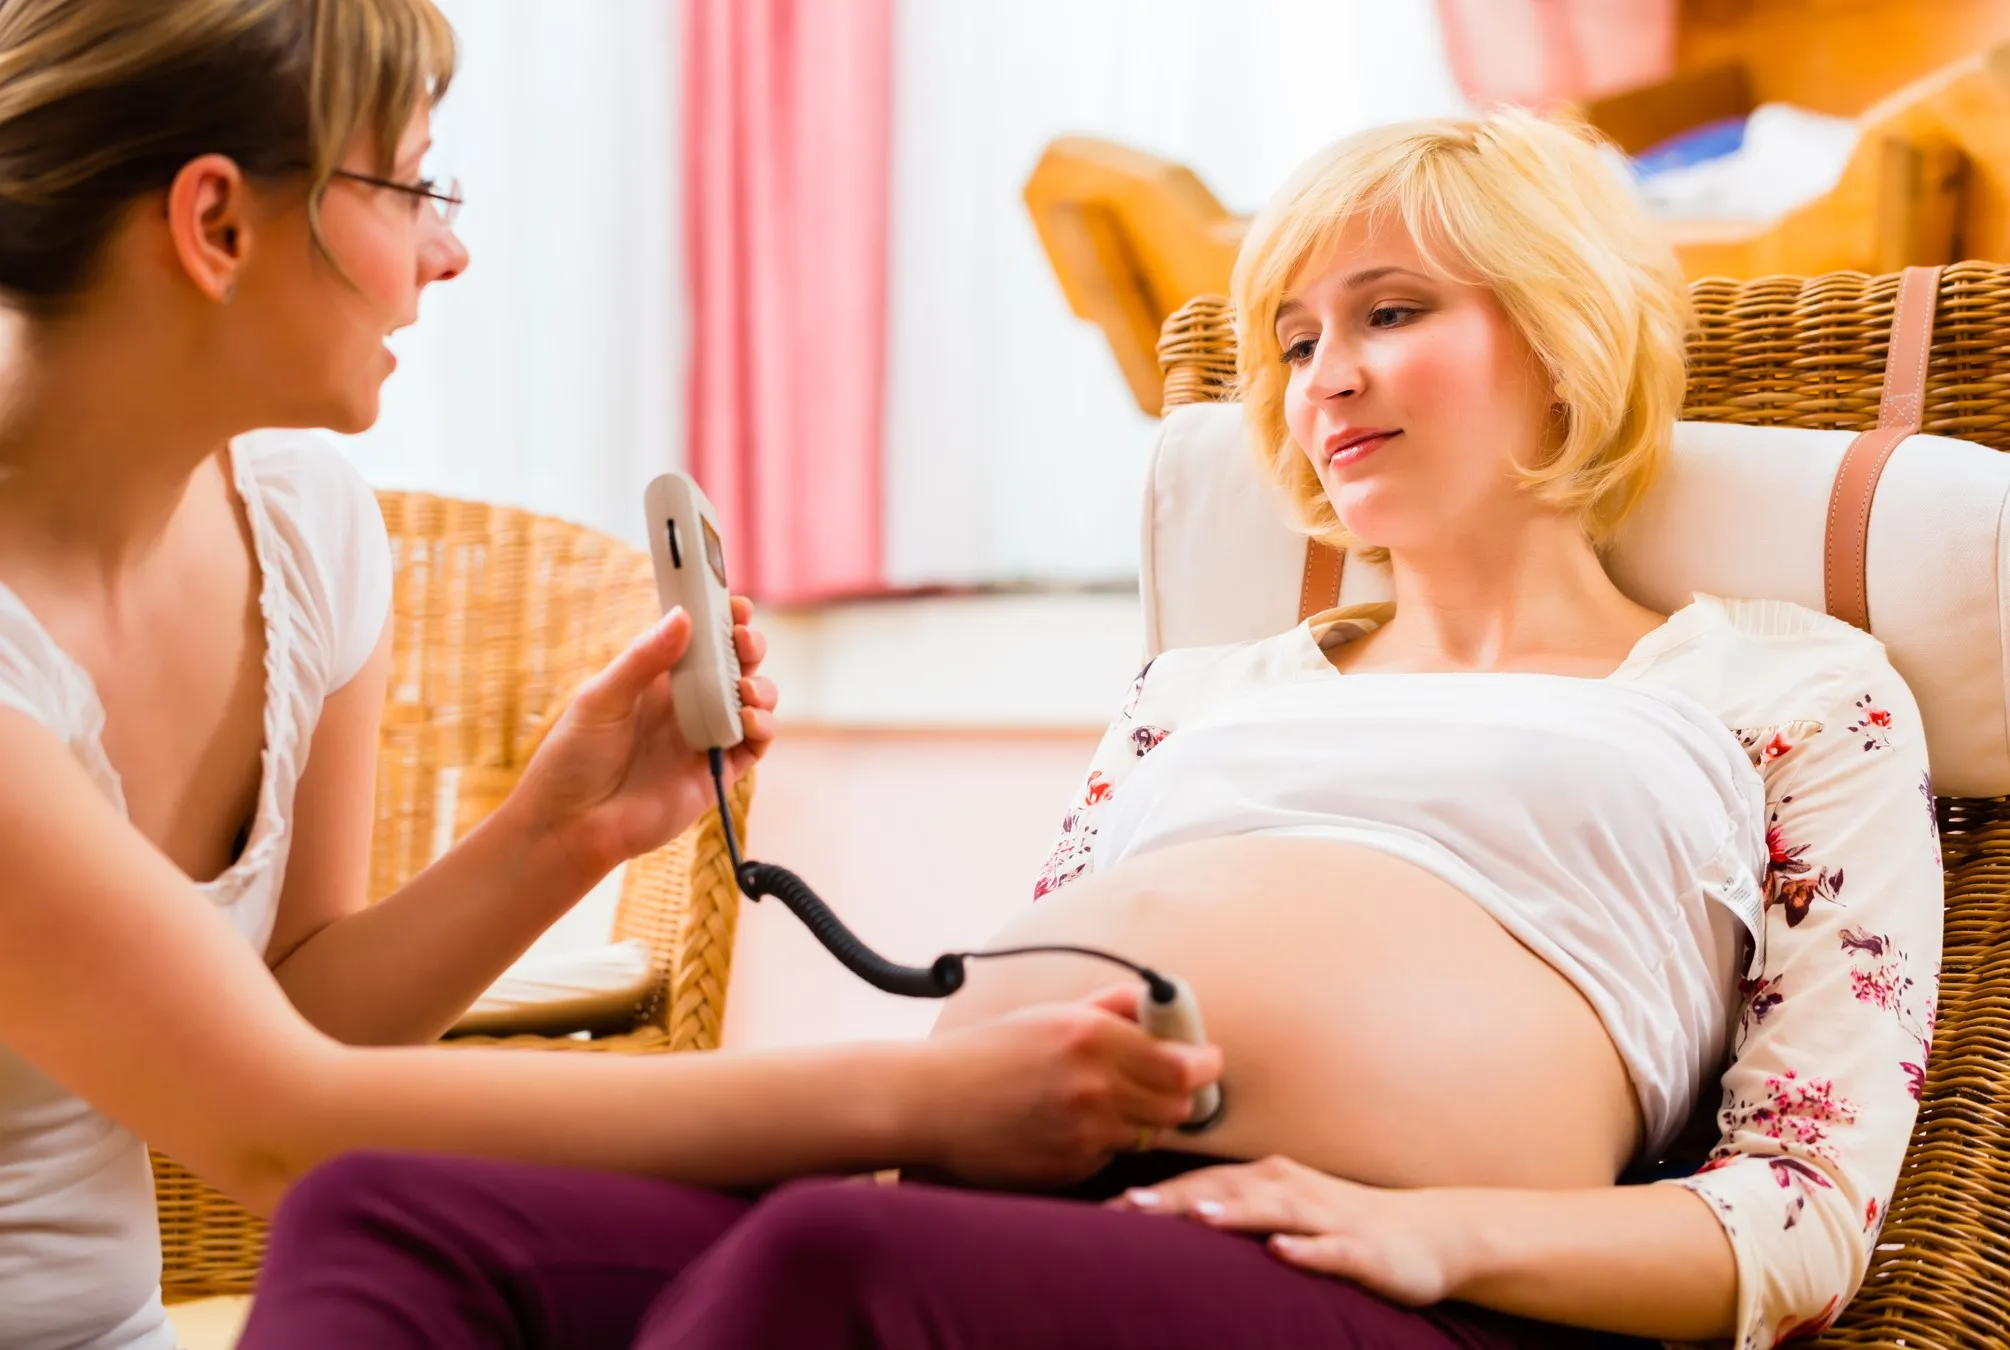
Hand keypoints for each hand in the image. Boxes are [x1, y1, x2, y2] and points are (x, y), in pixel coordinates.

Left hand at [511, 596, 778, 876]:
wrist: (571, 826)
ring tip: (745, 688)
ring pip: (752, 701)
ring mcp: (704, 737)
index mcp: (656, 679)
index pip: (698, 639)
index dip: (720, 618)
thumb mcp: (601, 699)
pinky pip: (755, 745)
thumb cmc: (573, 759)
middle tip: (743, 641)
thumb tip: (684, 617)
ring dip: (761, 686)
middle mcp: (686, 704)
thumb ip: (644, 659)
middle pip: (734, 664)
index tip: (734, 603)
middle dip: (748, 646)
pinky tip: (749, 720)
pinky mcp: (717, 773)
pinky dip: (763, 727)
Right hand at [915, 984, 1221, 1188]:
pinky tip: (1071, 1127)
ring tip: (1106, 1105)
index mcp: (1093, 1035)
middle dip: (1180, 1096)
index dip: (1205, 1064)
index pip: (1187, 1063)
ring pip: (1150, 1134)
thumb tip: (1160, 1002)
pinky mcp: (1072, 1167)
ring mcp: (1085, 1131)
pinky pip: (1113, 1156)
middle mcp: (1096, 1084)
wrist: (933, 1103)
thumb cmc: (990, 1052)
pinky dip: (1105, 1143)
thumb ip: (1113, 1007)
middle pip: (1180, 1105)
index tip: (1203, 1060)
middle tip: (1163, 1086)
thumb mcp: (1052, 1014)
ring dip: (1142, 1120)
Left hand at [1109, 1155, 1470, 1305]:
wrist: (1429, 1235)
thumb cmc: (1340, 1224)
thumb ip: (1231, 1211)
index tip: (1108, 1209)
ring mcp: (1328, 1217)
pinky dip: (1305, 1249)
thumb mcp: (1281, 1214)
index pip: (1202, 1183)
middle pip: (1227, 1190)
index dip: (1156, 1194)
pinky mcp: (1363, 1250)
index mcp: (1267, 1180)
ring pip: (1275, 1212)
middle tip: (1129, 1208)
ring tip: (1196, 1218)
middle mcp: (1292, 1190)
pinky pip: (1330, 1249)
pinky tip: (1280, 1253)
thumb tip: (1163, 1225)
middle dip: (1177, 1199)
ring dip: (1236, 1213)